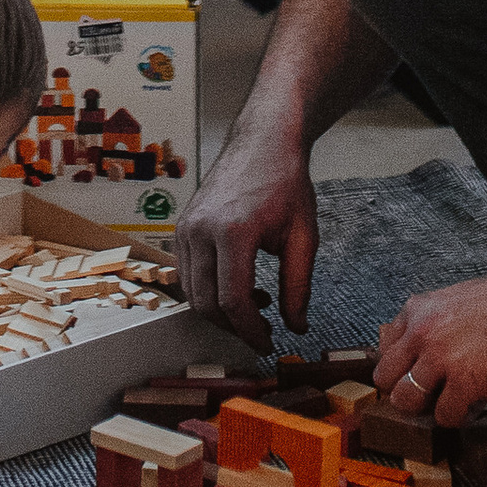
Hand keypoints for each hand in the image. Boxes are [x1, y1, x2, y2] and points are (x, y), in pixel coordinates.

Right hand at [174, 118, 316, 341]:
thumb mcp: (304, 236)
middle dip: (234, 328)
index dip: (250, 332)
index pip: (232, 301)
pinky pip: (187, 274)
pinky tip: (240, 286)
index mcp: (232, 231)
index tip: (268, 344)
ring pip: (192, 292)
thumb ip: (299, 287)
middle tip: (263, 334)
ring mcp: (186, 227)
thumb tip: (296, 328)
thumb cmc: (285, 182)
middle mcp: (201, 230)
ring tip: (257, 307)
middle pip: (206, 303)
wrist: (263, 141)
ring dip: (221, 312)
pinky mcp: (182, 227)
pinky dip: (209, 291)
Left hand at [373, 263, 486, 426]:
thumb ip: (433, 323)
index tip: (412, 377)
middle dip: (405, 391)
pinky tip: (475, 405)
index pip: (385, 350)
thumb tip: (420, 353)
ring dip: (428, 408)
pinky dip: (459, 417)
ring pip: (406, 401)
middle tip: (427, 396)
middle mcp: (422, 332)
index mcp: (419, 309)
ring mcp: (441, 358)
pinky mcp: (466, 382)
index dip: (400, 369)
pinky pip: (445, 415)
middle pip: (386, 378)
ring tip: (449, 403)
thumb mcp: (456, 300)